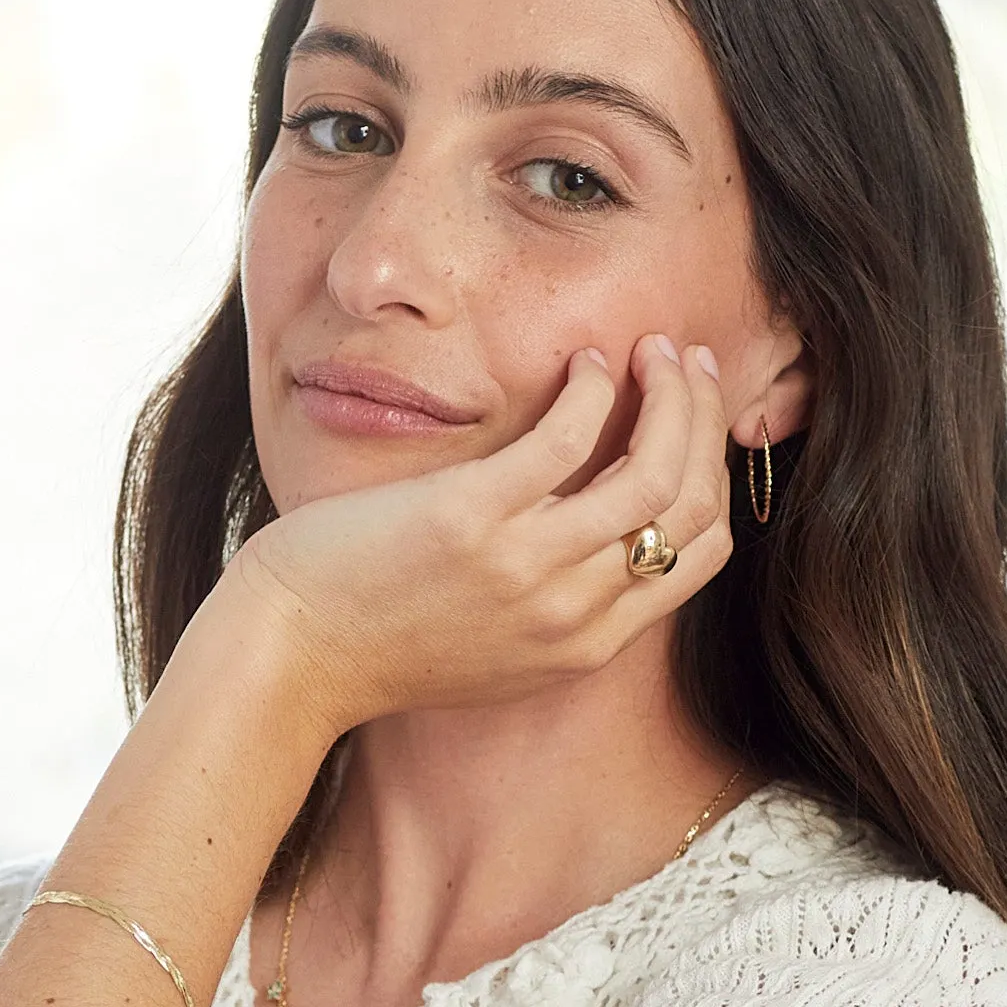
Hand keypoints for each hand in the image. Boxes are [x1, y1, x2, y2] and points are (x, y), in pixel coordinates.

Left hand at [225, 333, 732, 735]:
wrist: (293, 655)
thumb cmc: (377, 643)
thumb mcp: (493, 651)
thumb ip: (555, 607)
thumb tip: (594, 533)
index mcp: (585, 646)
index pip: (700, 554)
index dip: (713, 476)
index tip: (696, 424)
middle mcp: (570, 612)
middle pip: (690, 505)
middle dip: (704, 422)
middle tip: (690, 367)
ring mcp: (525, 566)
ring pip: (653, 470)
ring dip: (669, 395)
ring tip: (652, 350)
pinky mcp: (472, 517)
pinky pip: (568, 437)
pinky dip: (591, 389)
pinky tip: (581, 363)